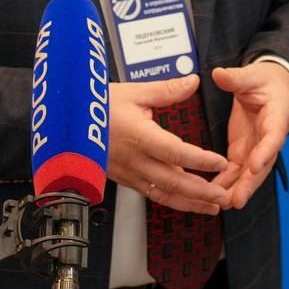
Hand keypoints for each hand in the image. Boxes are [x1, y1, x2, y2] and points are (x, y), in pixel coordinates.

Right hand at [107, 75, 230, 214]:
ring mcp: (128, 173)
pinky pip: (152, 194)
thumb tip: (193, 81)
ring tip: (213, 206)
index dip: (200, 160)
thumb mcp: (133, 92)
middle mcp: (134, 159)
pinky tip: (189, 202)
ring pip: (163, 194)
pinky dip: (173, 201)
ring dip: (190, 203)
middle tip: (225, 196)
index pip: (175, 152)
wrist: (63, 124)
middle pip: (173, 181)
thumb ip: (167, 90)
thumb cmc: (95, 106)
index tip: (221, 163)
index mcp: (139, 136)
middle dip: (201, 191)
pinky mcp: (124, 179)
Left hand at [211, 63, 288, 209]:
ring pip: (248, 174)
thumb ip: (237, 78)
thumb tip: (219, 74)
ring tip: (221, 205)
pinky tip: (210, 195)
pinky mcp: (243, 152)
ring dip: (236, 190)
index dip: (265, 153)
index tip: (254, 166)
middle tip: (236, 200)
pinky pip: (235, 172)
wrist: (273, 89)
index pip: (273, 137)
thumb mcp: (253, 75)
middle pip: (262, 165)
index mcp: (277, 117)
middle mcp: (268, 139)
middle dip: (249, 184)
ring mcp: (255, 148)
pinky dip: (225, 184)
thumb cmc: (266, 81)